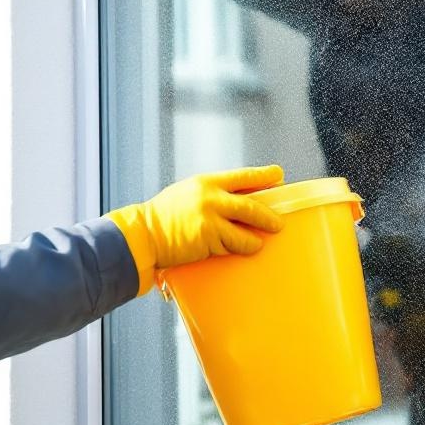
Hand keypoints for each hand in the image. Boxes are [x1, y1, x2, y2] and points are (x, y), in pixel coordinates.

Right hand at [110, 165, 284, 295]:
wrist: (145, 233)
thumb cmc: (166, 214)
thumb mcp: (189, 192)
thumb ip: (213, 194)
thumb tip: (240, 200)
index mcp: (207, 182)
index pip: (242, 176)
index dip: (263, 176)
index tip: (279, 175)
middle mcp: (211, 198)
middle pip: (251, 206)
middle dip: (268, 217)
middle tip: (278, 224)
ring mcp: (210, 219)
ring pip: (244, 232)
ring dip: (254, 241)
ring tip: (257, 243)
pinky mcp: (207, 239)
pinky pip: (229, 247)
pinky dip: (233, 249)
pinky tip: (232, 250)